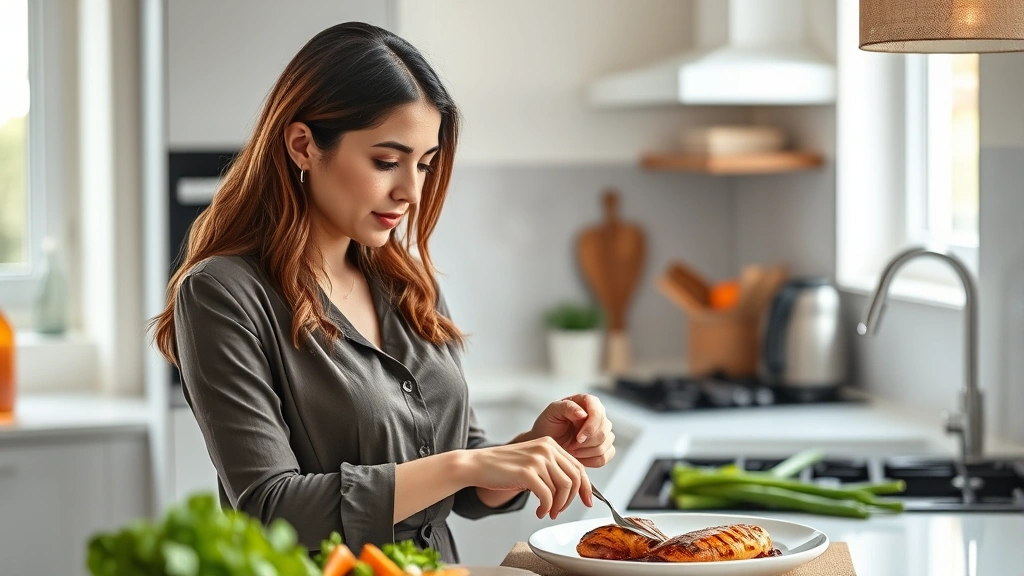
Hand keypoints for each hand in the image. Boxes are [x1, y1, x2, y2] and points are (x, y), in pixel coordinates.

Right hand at [457, 437, 592, 519]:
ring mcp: (537, 459)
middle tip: (558, 511)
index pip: (578, 467)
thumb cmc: (503, 466)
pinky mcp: (527, 473)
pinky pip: (547, 496)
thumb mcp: (532, 460)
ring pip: (563, 488)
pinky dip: (546, 508)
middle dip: (570, 500)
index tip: (587, 501)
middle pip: (574, 479)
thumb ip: (551, 469)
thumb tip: (573, 489)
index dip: (586, 487)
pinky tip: (539, 511)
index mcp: (550, 444)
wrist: (477, 464)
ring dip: (557, 506)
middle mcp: (546, 448)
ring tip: (547, 512)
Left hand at [525, 394, 615, 467]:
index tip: (578, 438)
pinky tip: (579, 457)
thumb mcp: (553, 411)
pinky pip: (606, 456)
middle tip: (570, 446)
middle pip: (604, 431)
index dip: (591, 427)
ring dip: (587, 452)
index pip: (598, 412)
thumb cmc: (548, 424)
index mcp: (588, 402)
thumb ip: (567, 407)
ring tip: (572, 450)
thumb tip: (583, 414)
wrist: (546, 442)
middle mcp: (598, 415)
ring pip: (605, 445)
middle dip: (586, 443)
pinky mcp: (604, 447)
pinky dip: (591, 460)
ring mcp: (603, 431)